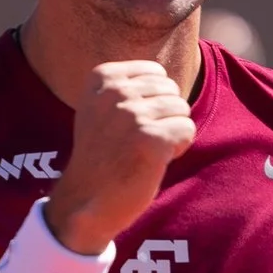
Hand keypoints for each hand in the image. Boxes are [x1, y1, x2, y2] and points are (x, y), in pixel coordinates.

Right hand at [45, 58, 193, 255]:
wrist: (85, 199)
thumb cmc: (100, 156)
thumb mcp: (99, 108)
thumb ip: (125, 86)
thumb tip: (163, 75)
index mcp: (102, 77)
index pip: (156, 72)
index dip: (152, 100)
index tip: (129, 124)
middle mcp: (117, 92)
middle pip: (171, 89)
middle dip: (164, 115)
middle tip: (138, 141)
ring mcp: (134, 115)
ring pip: (181, 108)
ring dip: (171, 132)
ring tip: (144, 151)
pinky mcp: (152, 139)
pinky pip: (187, 129)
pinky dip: (178, 147)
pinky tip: (154, 161)